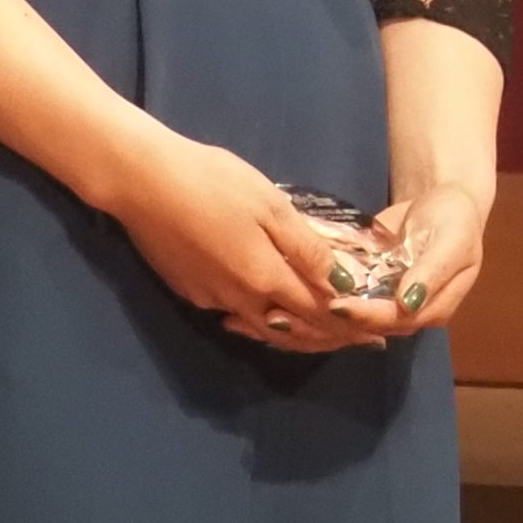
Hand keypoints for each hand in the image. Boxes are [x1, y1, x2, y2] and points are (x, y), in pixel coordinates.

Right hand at [98, 129, 363, 353]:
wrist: (144, 183)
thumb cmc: (215, 184)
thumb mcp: (271, 207)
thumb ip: (307, 248)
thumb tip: (344, 283)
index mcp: (265, 279)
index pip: (318, 314)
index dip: (350, 326)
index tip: (378, 336)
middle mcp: (240, 300)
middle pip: (292, 330)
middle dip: (329, 337)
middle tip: (360, 339)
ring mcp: (211, 299)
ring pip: (264, 328)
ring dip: (297, 333)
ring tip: (323, 330)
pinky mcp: (190, 292)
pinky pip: (238, 317)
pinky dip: (264, 321)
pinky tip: (272, 311)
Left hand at [323, 183, 489, 340]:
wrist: (445, 203)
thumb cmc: (455, 220)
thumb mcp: (452, 240)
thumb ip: (433, 271)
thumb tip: (408, 304)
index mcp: (436, 308)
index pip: (398, 321)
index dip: (368, 315)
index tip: (336, 305)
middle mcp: (412, 313)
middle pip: (375, 324)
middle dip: (342, 317)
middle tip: (310, 304)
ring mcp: (391, 302)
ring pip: (359, 316)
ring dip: (331, 311)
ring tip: (300, 301)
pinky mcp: (375, 290)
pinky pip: (353, 296)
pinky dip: (332, 293)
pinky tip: (309, 285)